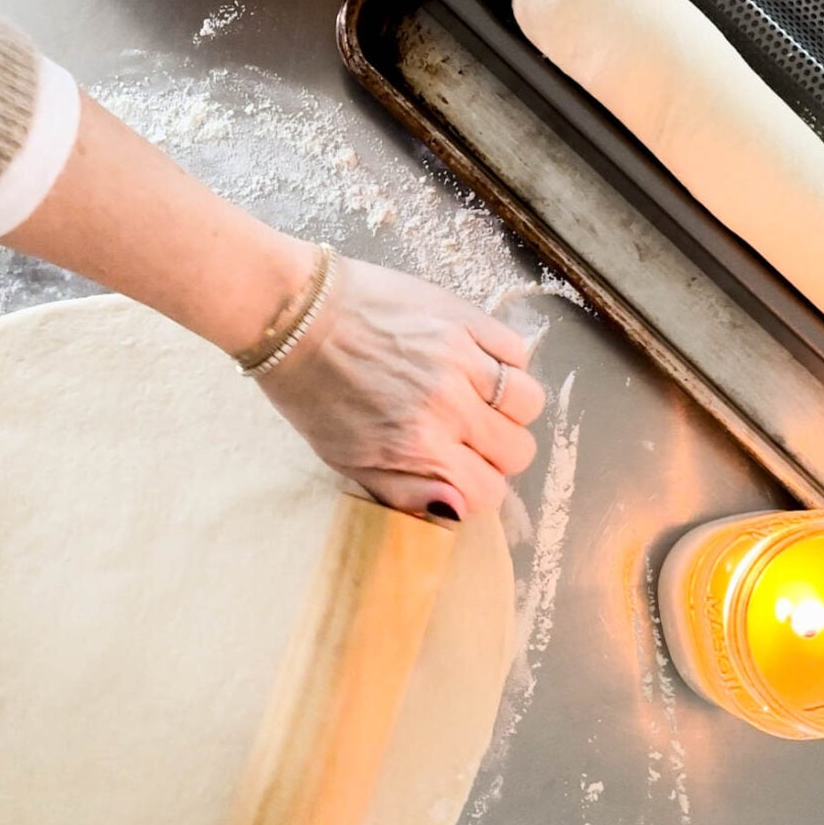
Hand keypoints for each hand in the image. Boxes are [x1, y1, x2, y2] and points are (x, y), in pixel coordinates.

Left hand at [262, 256, 545, 517]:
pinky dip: (505, 360)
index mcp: (419, 447)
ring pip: (528, 400)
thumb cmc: (313, 391)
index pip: (490, 489)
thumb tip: (458, 509)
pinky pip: (517, 350)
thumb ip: (405, 490)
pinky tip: (475, 361)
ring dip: (509, 406)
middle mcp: (449, 406)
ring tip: (478, 396)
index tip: (462, 469)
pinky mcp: (464, 316)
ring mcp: (461, 359)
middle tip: (469, 433)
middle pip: (518, 449)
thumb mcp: (346, 460)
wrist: (295, 315)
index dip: (478, 484)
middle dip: (497, 450)